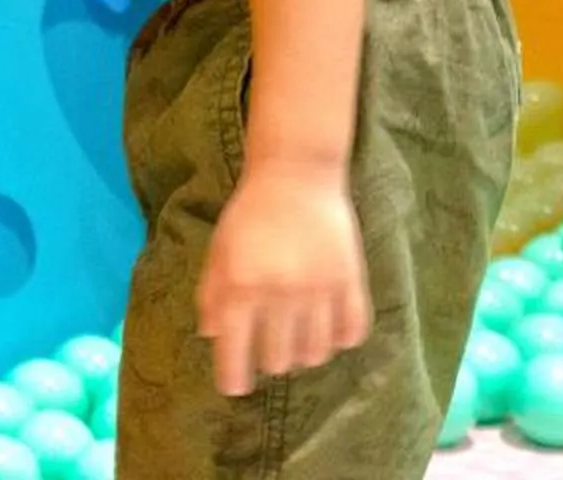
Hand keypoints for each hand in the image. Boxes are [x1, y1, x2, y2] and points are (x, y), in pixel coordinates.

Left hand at [198, 161, 370, 397]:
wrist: (296, 175)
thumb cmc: (249, 214)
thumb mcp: (219, 250)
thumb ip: (212, 294)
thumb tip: (211, 338)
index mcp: (242, 287)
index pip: (236, 351)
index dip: (233, 377)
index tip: (234, 387)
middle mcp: (280, 294)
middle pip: (279, 360)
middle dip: (269, 359)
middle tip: (268, 344)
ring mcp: (319, 291)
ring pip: (316, 354)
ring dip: (303, 352)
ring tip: (297, 334)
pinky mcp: (351, 282)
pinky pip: (351, 334)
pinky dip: (339, 339)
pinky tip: (328, 327)